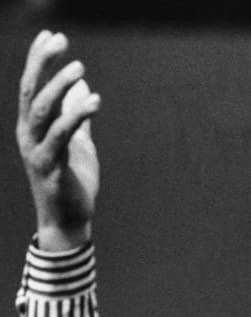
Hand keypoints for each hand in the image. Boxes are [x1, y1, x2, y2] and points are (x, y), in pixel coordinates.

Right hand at [16, 30, 100, 250]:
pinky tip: (94, 101)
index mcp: (33, 128)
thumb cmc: (72, 183)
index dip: (39, 60)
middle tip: (61, 42)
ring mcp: (37, 151)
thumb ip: (78, 117)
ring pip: (43, 111)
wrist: (70, 221)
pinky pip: (62, 137)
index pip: (31, 87)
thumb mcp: (79, 144)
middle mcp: (29, 136)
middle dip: (43, 64)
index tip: (52, 36)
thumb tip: (82, 86)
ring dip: (60, 87)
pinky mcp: (51, 168)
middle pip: (31, 92)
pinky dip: (76, 116)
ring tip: (79, 68)